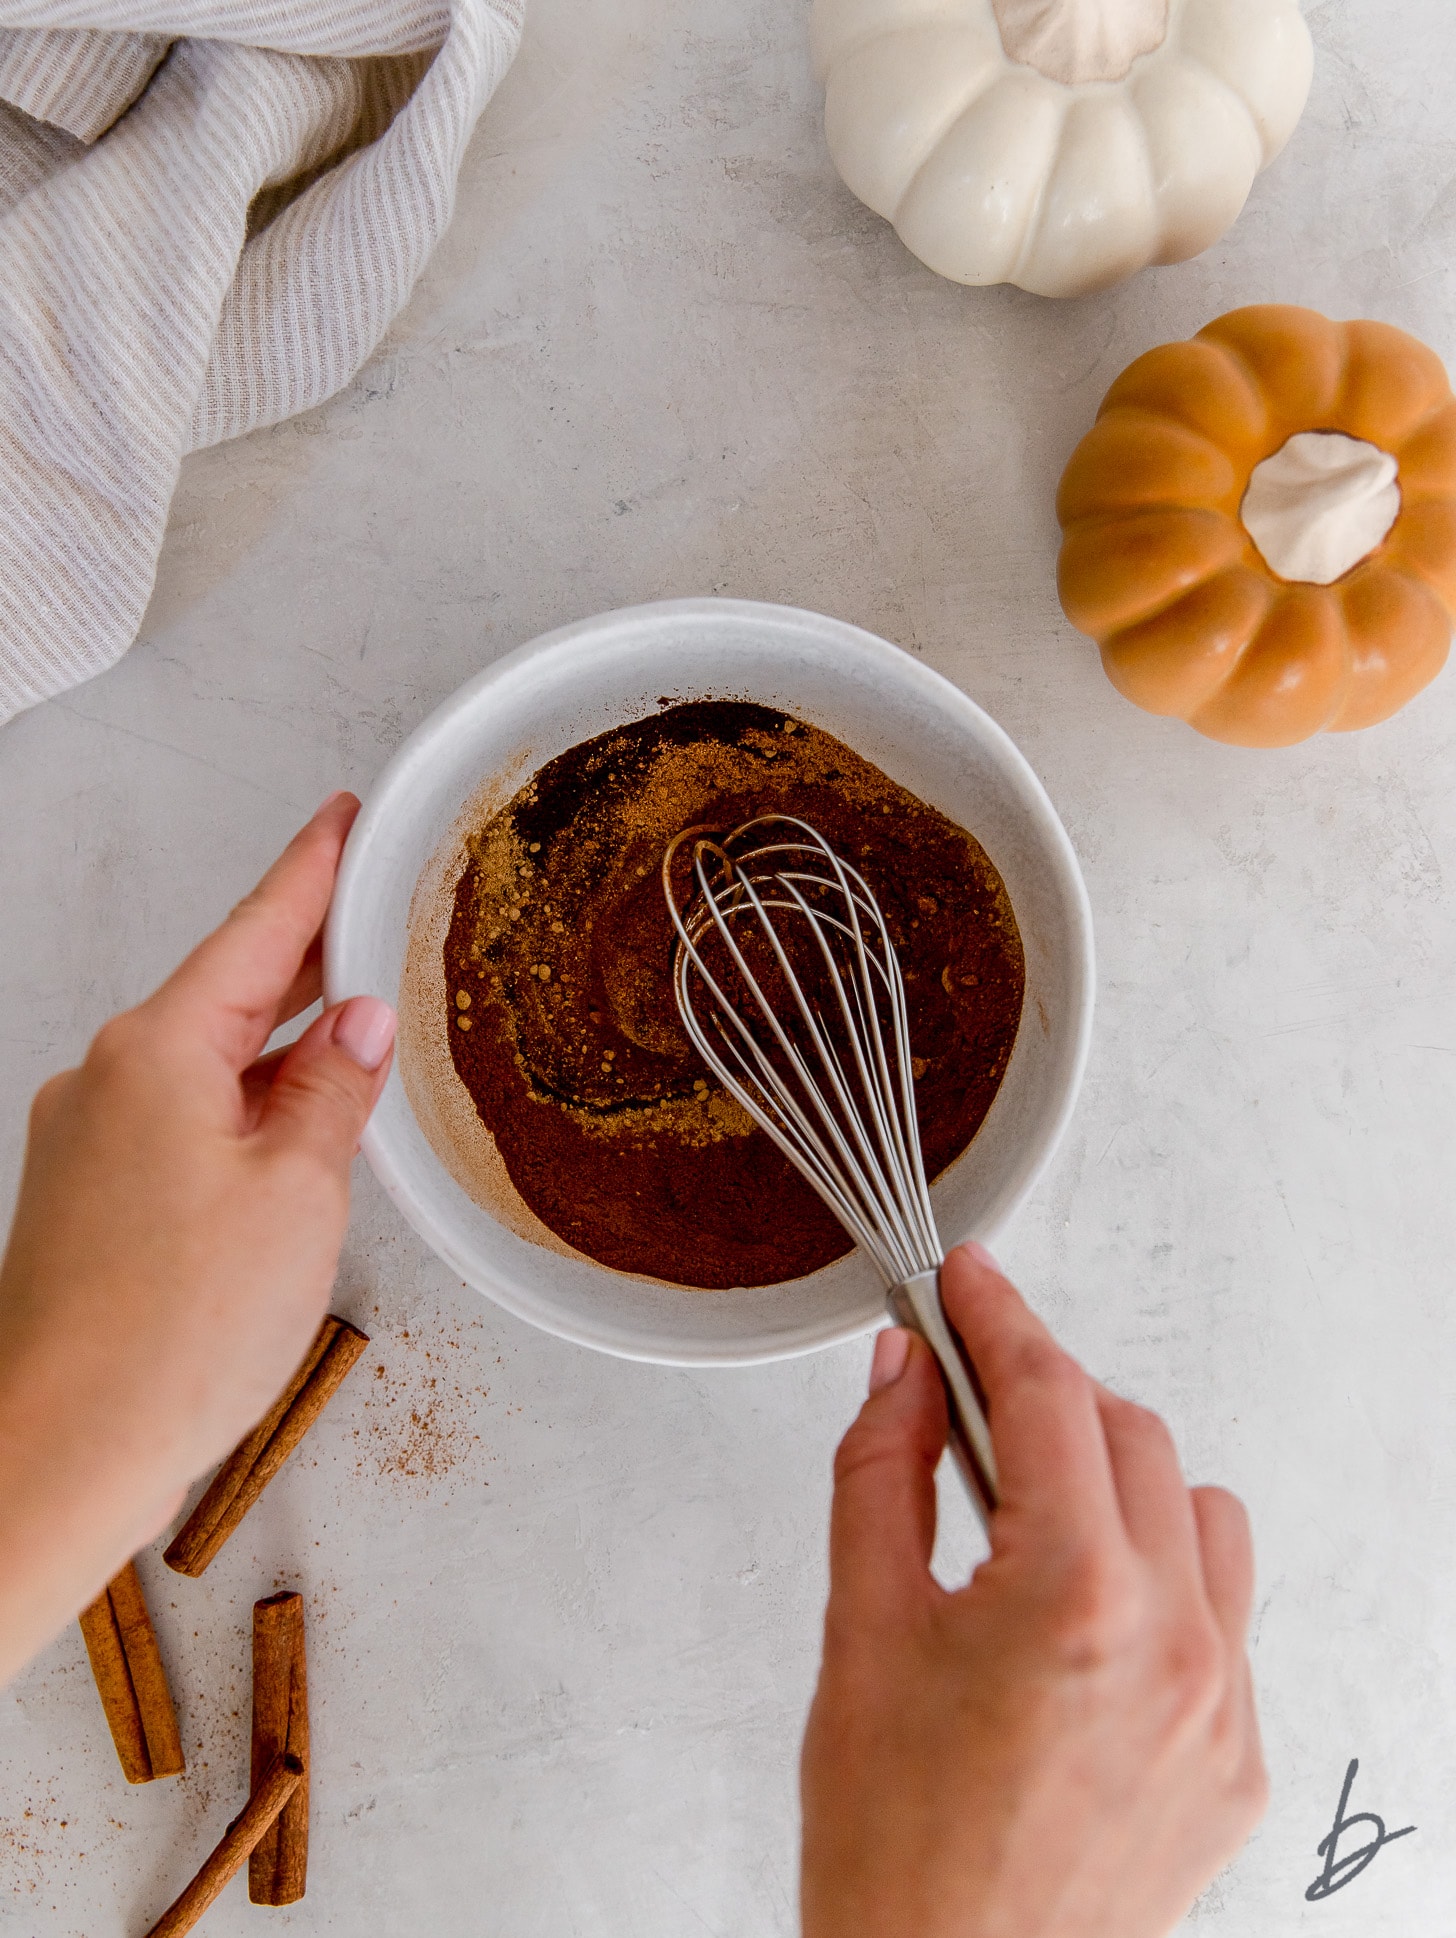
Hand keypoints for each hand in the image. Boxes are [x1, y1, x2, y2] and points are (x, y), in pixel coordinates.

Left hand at [0, 793, 393, 1685]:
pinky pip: (180, 1118)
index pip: (255, 932)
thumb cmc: (174, 1332)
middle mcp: (108, 1079)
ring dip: (280, 1046)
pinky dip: (243, 1107)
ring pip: (206, 1060)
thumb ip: (332, 1093)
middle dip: (305, 957)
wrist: (61, 1452)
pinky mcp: (88, 1196)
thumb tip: (357, 1024)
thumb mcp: (298, 1194)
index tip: (343, 819)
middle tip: (373, 915)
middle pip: (227, 991)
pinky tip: (289, 1130)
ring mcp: (88, 1138)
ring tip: (354, 1033)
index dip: (311, 872)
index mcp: (159, 1053)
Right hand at [801, 1243, 1265, 1937]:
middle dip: (1046, 1398)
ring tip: (1033, 1517)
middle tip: (966, 1408)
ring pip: (1197, 1511)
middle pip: (1131, 1433)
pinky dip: (1159, 1576)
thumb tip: (906, 1374)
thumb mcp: (860, 1632)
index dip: (999, 1318)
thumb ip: (881, 1474)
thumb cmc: (894, 1847)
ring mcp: (1223, 1708)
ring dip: (1119, 1481)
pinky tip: (1082, 1612)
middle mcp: (1174, 1645)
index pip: (1048, 1396)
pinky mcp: (1240, 1760)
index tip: (969, 1284)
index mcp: (1072, 1600)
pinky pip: (1223, 1611)